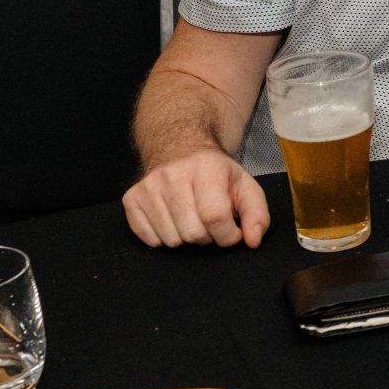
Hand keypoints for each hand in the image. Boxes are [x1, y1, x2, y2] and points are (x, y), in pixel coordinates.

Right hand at [123, 147, 270, 247]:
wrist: (179, 148)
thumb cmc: (215, 173)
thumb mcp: (245, 186)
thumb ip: (257, 215)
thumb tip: (252, 240)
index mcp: (206, 168)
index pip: (216, 217)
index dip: (228, 234)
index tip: (232, 231)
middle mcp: (173, 175)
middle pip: (192, 233)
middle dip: (207, 237)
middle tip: (209, 222)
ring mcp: (149, 187)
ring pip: (171, 239)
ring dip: (186, 238)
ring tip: (191, 218)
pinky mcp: (132, 198)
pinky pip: (149, 239)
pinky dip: (164, 238)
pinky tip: (172, 220)